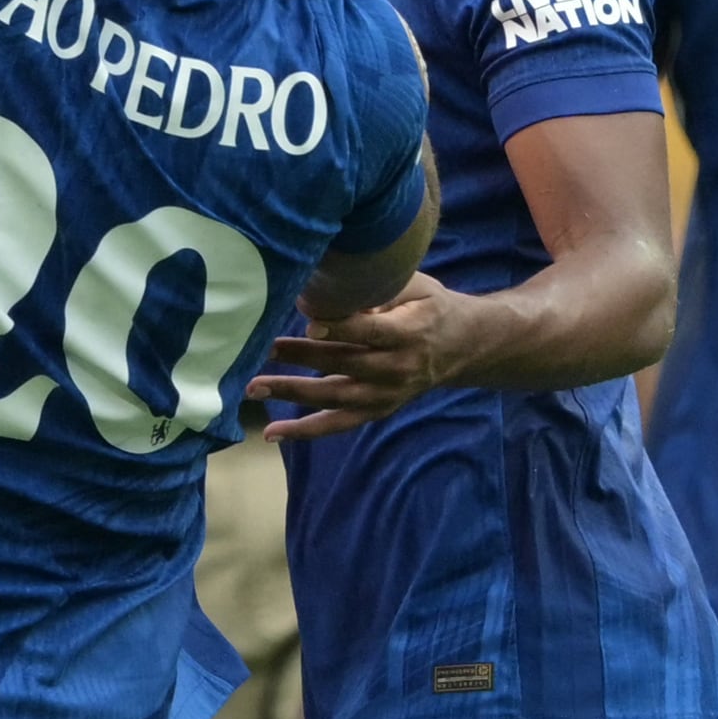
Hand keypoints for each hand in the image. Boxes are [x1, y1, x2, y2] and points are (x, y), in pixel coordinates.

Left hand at [248, 273, 474, 440]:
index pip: (370, 332)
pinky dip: (305, 430)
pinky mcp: (377, 410)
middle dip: (301, 356)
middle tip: (263, 348)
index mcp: (408, 333)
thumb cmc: (431, 306)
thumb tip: (333, 292)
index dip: (340, 327)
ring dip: (292, 392)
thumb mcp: (418, 286)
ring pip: (335, 397)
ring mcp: (386, 394)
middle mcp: (397, 369)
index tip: (308, 319)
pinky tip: (272, 432)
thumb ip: (381, 289)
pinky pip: (338, 424)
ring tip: (253, 387)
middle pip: (344, 363)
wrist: (464, 346)